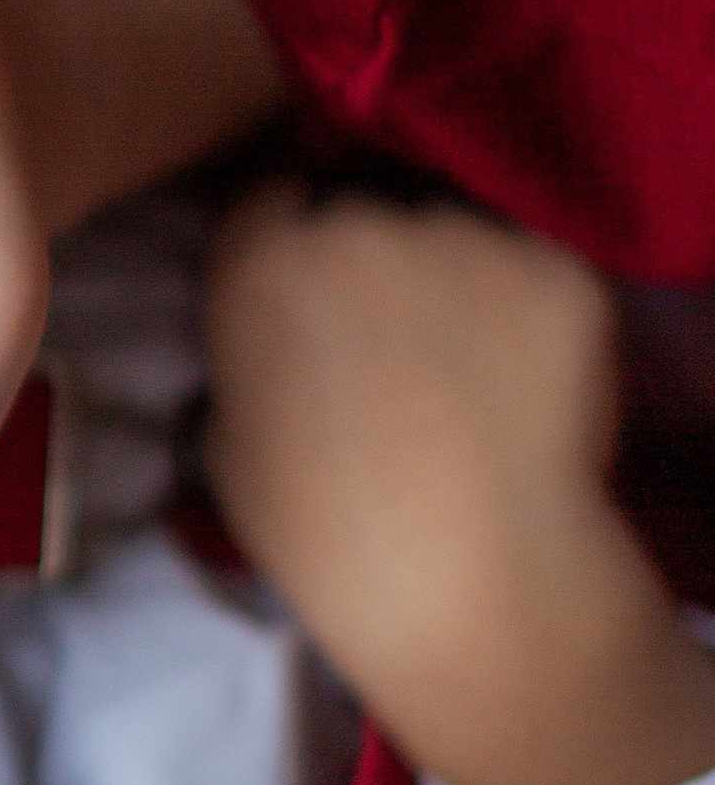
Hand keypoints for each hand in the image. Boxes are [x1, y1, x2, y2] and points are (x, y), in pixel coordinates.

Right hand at [202, 189, 714, 784]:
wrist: (471, 583)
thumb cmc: (325, 539)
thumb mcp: (227, 451)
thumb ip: (244, 364)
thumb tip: (267, 349)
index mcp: (260, 267)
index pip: (274, 201)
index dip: (295, 240)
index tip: (319, 291)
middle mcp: (357, 226)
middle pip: (369, 210)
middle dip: (380, 260)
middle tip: (400, 344)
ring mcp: (465, 240)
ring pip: (461, 239)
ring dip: (461, 284)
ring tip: (473, 378)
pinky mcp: (557, 269)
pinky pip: (540, 276)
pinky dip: (538, 319)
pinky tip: (530, 391)